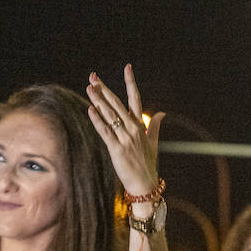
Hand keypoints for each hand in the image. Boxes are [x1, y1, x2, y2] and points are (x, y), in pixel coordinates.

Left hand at [84, 66, 161, 197]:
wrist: (145, 184)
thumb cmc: (147, 164)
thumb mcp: (153, 143)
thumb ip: (154, 126)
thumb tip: (161, 113)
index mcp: (140, 125)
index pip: (135, 98)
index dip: (131, 81)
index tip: (127, 67)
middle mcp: (133, 128)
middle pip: (117, 103)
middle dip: (104, 89)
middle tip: (93, 76)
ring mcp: (125, 138)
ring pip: (110, 115)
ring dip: (98, 100)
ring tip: (89, 88)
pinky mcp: (117, 149)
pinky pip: (106, 132)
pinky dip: (98, 121)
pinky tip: (90, 110)